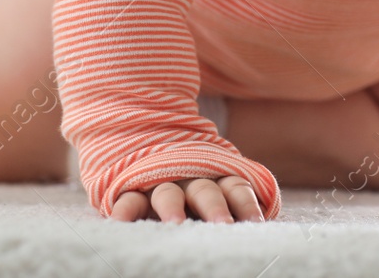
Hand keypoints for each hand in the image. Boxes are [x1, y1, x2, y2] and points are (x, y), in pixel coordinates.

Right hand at [109, 175, 266, 222]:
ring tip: (175, 225)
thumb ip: (235, 205)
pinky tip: (120, 223)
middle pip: (205, 191)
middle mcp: (190, 180)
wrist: (149, 150)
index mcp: (215, 180)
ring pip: (168, 194)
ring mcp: (160, 185)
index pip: (235, 188)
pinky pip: (129, 199)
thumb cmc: (194, 191)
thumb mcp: (216, 192)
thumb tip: (257, 228)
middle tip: (223, 225)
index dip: (246, 204)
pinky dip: (125, 210)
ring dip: (172, 208)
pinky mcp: (133, 192)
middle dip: (215, 208)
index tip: (255, 222)